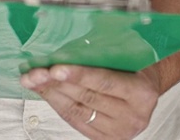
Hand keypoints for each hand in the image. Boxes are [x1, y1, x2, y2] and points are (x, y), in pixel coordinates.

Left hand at [21, 64, 162, 138]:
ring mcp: (119, 130)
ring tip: (33, 80)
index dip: (78, 75)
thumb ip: (103, 53)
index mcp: (142, 93)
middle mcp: (133, 116)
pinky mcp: (105, 138)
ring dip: (51, 94)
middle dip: (56, 84)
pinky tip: (46, 92)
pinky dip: (57, 104)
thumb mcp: (127, 55)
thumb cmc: (135, 66)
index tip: (55, 68)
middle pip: (86, 98)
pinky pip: (75, 121)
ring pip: (77, 111)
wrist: (146, 87)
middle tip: (36, 72)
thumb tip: (66, 47)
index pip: (104, 82)